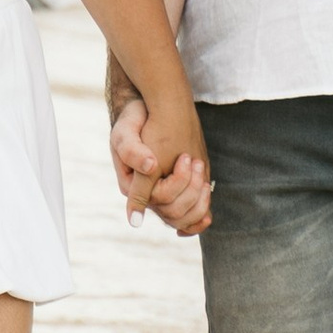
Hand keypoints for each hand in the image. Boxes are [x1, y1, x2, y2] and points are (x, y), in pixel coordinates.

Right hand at [110, 93, 212, 233]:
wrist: (143, 114)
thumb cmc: (132, 122)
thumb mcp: (125, 133)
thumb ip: (132, 152)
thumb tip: (150, 167)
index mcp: (131, 186)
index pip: (158, 198)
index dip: (178, 183)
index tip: (186, 157)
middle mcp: (145, 195)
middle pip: (173, 212)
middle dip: (191, 189)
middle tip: (196, 161)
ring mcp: (159, 196)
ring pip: (182, 217)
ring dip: (199, 198)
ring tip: (200, 167)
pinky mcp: (173, 193)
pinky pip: (188, 216)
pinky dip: (200, 211)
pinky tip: (207, 194)